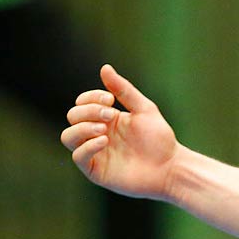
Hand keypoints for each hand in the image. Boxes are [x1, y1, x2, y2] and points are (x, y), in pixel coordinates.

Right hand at [61, 65, 179, 199]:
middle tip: (110, 114)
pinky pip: (78, 157)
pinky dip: (87, 146)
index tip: (111, 99)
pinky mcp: (96, 171)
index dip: (90, 98)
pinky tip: (104, 141)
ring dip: (82, 128)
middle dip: (88, 111)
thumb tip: (104, 68)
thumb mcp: (144, 109)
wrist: (170, 168)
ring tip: (103, 129)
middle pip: (72, 117)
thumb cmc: (160, 139)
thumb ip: (124, 90)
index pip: (82, 103)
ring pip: (68, 136)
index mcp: (106, 118)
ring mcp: (95, 153)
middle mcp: (97, 134)